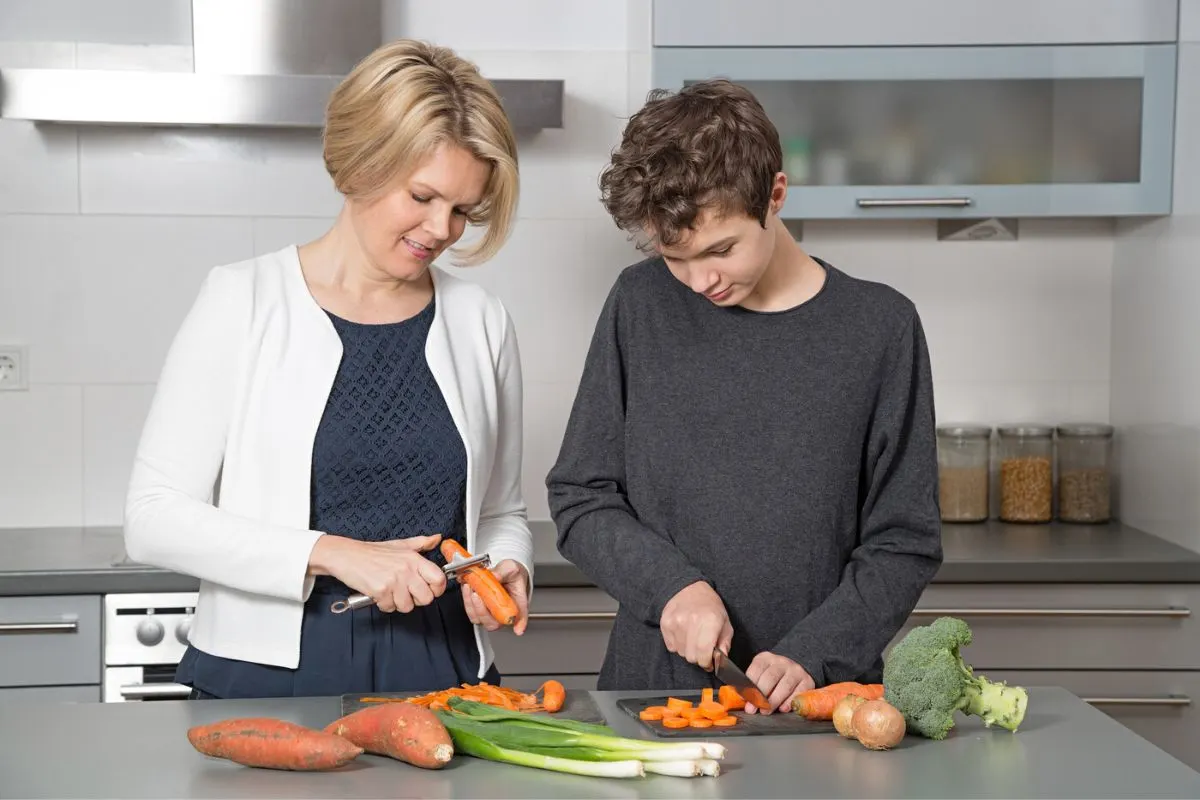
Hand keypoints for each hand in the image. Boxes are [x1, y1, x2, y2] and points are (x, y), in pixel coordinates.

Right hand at [309, 533, 446, 612]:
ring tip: (390, 592)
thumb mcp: (400, 544)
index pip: (439, 579)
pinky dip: (384, 604)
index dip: (437, 589)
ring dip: (398, 603)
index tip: (429, 590)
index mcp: (414, 558)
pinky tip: (379, 593)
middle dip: (416, 600)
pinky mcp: (381, 590)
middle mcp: (406, 569)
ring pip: (407, 606)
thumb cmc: (372, 552)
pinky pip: (389, 607)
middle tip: (405, 593)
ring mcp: (394, 580)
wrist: (347, 555)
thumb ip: (420, 543)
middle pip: (426, 598)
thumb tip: (437, 538)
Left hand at [462, 559, 529, 634]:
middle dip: (482, 611)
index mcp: (517, 602)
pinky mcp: (481, 610)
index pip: (520, 615)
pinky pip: (472, 612)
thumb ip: (503, 571)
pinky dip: (467, 601)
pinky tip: (468, 588)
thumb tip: (495, 576)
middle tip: (477, 595)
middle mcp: (504, 612)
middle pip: (494, 623)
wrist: (504, 573)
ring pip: (480, 619)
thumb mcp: (511, 567)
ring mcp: (491, 613)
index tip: (517, 629)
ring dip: (472, 605)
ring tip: (470, 587)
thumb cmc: (511, 574)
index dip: (520, 623)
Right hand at [659, 581, 732, 670]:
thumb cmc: (710, 607)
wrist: (689, 588)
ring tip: (693, 638)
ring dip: (688, 650)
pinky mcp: (665, 623)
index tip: (709, 663)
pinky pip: (671, 646)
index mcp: (710, 621)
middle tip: (702, 649)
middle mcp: (691, 621)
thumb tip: (721, 661)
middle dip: (698, 657)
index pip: (703, 654)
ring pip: (681, 653)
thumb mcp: (725, 622)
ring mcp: (676, 622)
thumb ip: (725, 644)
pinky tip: (683, 634)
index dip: (706, 663)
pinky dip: (678, 645)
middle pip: (691, 657)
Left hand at [744, 651, 814, 714]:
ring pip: (784, 686)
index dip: (749, 685)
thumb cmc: (773, 677)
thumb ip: (752, 685)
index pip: (756, 670)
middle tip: (753, 709)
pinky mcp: (807, 681)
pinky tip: (783, 709)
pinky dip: (790, 702)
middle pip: (770, 678)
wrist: (796, 669)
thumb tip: (742, 700)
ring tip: (765, 711)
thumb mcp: (760, 674)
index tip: (744, 698)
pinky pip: (799, 692)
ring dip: (773, 701)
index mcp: (766, 658)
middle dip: (760, 696)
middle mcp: (781, 662)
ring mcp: (796, 670)